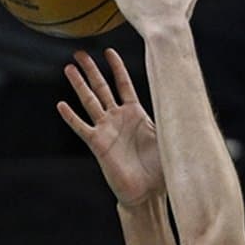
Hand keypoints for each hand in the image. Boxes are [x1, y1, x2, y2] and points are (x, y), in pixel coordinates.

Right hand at [57, 48, 163, 206]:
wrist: (148, 193)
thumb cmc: (161, 169)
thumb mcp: (168, 137)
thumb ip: (169, 117)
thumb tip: (183, 97)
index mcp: (136, 114)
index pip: (124, 85)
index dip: (117, 68)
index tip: (108, 50)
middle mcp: (118, 118)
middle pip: (101, 88)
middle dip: (91, 70)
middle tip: (79, 53)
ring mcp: (106, 130)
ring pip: (90, 102)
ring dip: (79, 85)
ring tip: (68, 68)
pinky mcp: (97, 144)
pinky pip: (82, 127)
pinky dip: (71, 117)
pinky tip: (61, 105)